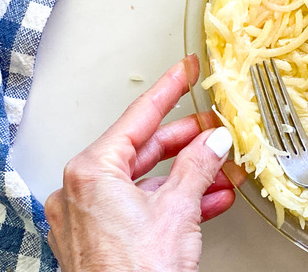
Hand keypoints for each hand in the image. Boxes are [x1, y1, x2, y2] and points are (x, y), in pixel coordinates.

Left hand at [45, 55, 244, 270]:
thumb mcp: (177, 210)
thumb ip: (198, 166)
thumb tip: (214, 140)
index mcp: (91, 172)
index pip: (138, 117)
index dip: (168, 89)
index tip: (185, 69)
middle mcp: (83, 191)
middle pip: (145, 150)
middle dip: (189, 143)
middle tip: (218, 130)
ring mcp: (90, 217)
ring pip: (148, 181)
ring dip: (190, 176)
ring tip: (224, 170)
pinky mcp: (102, 238)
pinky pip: (142, 207)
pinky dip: (176, 201)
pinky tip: (209, 199)